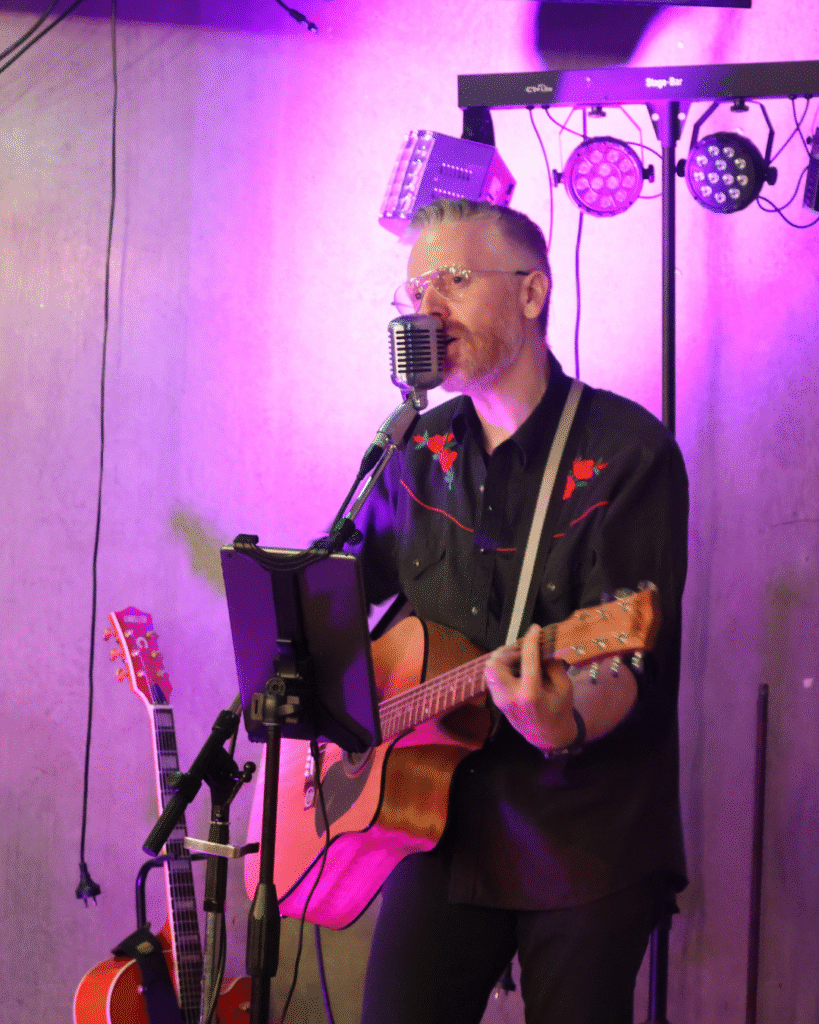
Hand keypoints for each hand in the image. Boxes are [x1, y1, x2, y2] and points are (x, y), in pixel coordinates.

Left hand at [484, 623, 579, 751]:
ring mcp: (500, 700)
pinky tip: (516, 668)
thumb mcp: (565, 688)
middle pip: (496, 663)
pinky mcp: (497, 700)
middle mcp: (510, 697)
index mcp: (531, 694)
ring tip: (519, 658)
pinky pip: (492, 676)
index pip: (527, 659)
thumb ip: (554, 666)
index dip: (531, 640)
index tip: (535, 629)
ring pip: (490, 669)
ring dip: (503, 658)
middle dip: (509, 651)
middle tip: (524, 650)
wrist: (548, 737)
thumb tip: (544, 647)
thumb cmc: (559, 712)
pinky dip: (502, 667)